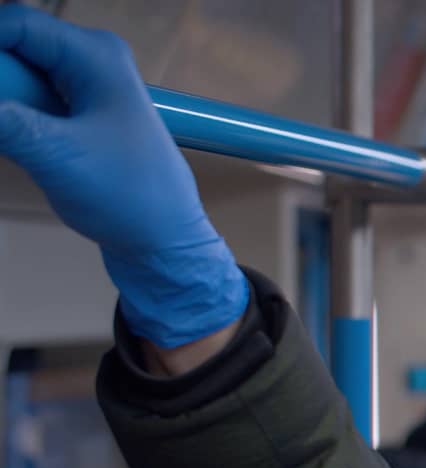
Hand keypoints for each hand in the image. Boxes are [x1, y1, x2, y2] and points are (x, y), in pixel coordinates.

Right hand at [0, 7, 245, 347]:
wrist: (162, 240)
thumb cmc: (131, 198)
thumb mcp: (56, 155)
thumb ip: (3, 121)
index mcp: (95, 55)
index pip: (13, 22)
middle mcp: (88, 60)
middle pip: (9, 48)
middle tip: (9, 131)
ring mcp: (78, 87)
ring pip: (10, 77)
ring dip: (4, 109)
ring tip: (22, 146)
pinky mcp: (68, 113)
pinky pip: (18, 102)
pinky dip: (8, 121)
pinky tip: (20, 150)